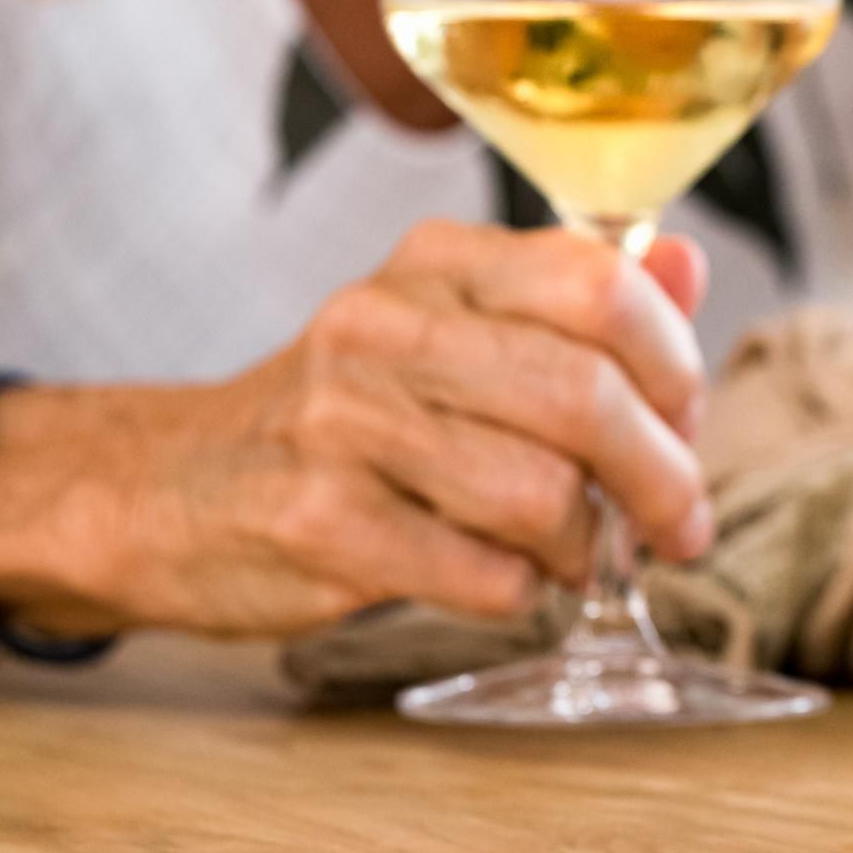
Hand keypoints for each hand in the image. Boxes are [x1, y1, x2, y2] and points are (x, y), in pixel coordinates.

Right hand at [0, 221, 711, 639]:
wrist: (164, 484)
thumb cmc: (345, 412)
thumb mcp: (455, 326)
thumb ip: (581, 301)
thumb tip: (688, 263)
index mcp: (441, 262)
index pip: (603, 286)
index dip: (674, 366)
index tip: (684, 422)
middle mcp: (389, 325)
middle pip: (587, 398)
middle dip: (662, 479)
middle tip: (679, 524)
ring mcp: (345, 423)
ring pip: (542, 495)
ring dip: (586, 546)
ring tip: (573, 554)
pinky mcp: (317, 523)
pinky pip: (482, 574)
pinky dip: (520, 591)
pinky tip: (501, 579)